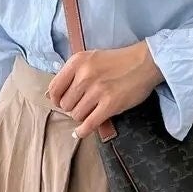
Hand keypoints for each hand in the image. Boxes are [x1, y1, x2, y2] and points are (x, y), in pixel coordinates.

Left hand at [46, 41, 163, 137]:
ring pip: (77, 115)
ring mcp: (97, 90)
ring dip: (83, 116)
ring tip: (92, 110)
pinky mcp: (110, 104)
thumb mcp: (91, 59)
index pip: (54, 88)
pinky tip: (80, 133)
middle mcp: (85, 75)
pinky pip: (89, 124)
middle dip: (73, 107)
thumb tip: (47, 95)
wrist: (145, 62)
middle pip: (66, 104)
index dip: (56, 99)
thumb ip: (71, 74)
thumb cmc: (118, 61)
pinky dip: (83, 131)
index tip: (61, 102)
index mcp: (78, 62)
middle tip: (84, 104)